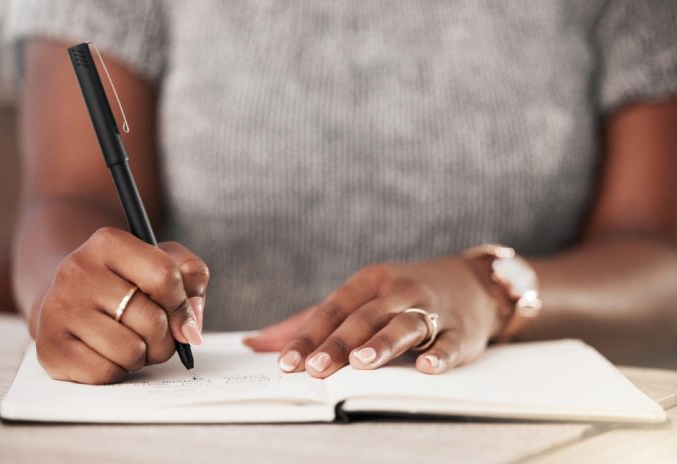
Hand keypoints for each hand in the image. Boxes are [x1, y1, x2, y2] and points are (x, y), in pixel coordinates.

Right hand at [36, 227, 208, 383]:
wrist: (69, 298)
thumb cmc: (128, 282)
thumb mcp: (164, 263)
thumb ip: (192, 280)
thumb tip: (190, 328)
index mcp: (108, 243)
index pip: (164, 276)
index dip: (182, 305)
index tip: (184, 319)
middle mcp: (77, 270)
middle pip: (151, 319)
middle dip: (166, 338)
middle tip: (157, 336)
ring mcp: (59, 308)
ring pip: (130, 350)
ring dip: (143, 356)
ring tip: (132, 342)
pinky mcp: (49, 346)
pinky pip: (106, 373)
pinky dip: (119, 371)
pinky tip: (109, 354)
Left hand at [244, 258, 501, 377]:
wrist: (469, 283)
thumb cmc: (401, 294)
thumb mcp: (358, 298)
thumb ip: (310, 321)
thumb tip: (256, 343)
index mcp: (369, 282)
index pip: (333, 309)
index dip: (310, 335)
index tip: (287, 362)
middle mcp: (399, 292)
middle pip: (364, 318)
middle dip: (338, 343)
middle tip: (314, 367)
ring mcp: (431, 310)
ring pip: (404, 325)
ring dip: (382, 343)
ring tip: (361, 362)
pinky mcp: (459, 331)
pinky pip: (448, 343)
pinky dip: (438, 355)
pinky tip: (425, 367)